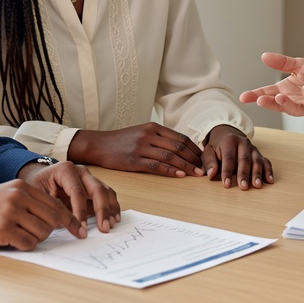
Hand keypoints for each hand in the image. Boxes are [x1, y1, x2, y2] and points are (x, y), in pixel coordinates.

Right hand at [0, 178, 86, 251]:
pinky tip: (10, 241)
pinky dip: (23, 245)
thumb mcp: (5, 195)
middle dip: (49, 231)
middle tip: (35, 235)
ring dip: (34, 239)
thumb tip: (55, 218)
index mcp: (21, 187)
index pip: (55, 204)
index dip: (68, 219)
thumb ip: (28, 202)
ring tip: (18, 236)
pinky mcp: (2, 229)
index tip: (77, 230)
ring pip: (42, 232)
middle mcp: (18, 196)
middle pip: (52, 219)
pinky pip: (28, 243)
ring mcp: (10, 212)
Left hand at [18, 160, 121, 232]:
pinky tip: (114, 218)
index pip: (77, 192)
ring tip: (111, 224)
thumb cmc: (38, 186)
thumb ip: (52, 208)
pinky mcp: (94, 186)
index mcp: (65, 170)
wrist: (40, 178)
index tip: (82, 229)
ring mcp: (90, 178)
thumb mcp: (39, 195)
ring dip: (110, 209)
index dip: (81, 212)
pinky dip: (112, 207)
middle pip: (97, 189)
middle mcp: (81, 172)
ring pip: (106, 191)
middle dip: (102, 210)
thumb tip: (66, 225)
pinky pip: (107, 195)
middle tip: (104, 228)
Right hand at [67, 123, 205, 176]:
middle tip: (204, 168)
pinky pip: (156, 166)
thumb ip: (159, 138)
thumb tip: (180, 148)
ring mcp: (141, 147)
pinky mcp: (134, 160)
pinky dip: (170, 170)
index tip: (203, 158)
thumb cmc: (122, 141)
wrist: (99, 145)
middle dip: (194, 158)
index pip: (180, 137)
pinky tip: (180, 175)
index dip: (194, 149)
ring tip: (196, 174)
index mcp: (153, 127)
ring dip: (186, 166)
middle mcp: (149, 135)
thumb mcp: (141, 133)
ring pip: (170, 156)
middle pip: (178, 147)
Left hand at [201, 125, 273, 189]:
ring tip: (257, 185)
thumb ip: (209, 162)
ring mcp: (252, 148)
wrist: (227, 133)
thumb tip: (211, 174)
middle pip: (244, 160)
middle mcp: (243, 143)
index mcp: (229, 141)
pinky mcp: (259, 153)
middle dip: (244, 174)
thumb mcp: (208, 151)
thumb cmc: (216, 146)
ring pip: (256, 161)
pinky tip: (269, 181)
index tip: (226, 184)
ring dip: (257, 174)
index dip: (227, 171)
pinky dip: (268, 171)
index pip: (229, 158)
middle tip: (243, 186)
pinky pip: (265, 162)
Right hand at [238, 52, 303, 120]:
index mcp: (287, 89)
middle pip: (277, 104)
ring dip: (285, 104)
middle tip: (259, 99)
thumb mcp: (301, 65)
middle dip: (268, 102)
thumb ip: (283, 63)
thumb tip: (264, 56)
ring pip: (293, 109)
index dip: (256, 95)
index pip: (268, 93)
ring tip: (278, 97)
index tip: (244, 97)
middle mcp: (294, 99)